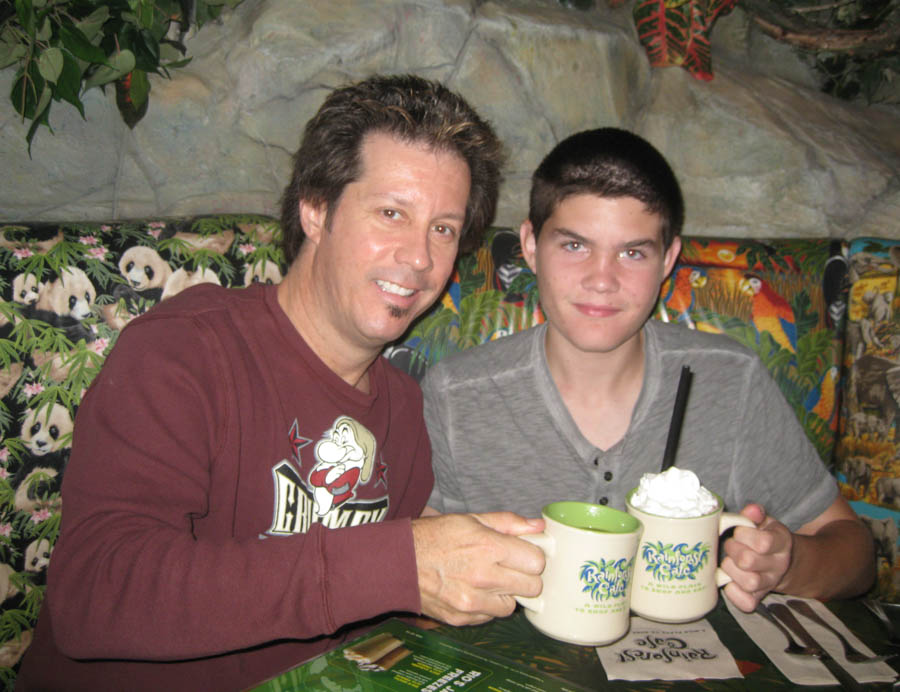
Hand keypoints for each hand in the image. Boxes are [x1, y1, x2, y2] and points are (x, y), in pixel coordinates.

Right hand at [412, 512, 544, 625]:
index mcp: (488, 547)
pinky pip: (489, 617)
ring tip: (488, 580)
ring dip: (506, 594)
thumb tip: (538, 526)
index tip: (524, 554)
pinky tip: (472, 591)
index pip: (536, 561)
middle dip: (525, 576)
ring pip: (512, 606)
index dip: (532, 556)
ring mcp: (472, 602)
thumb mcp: (470, 519)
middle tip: (510, 568)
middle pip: (532, 587)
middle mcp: (483, 577)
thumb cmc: (434, 537)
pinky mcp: (462, 619)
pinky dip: (486, 606)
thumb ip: (507, 523)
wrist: (398, 563)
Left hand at [721, 503, 792, 611]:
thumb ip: (755, 515)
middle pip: (748, 561)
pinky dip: (733, 593)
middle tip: (731, 546)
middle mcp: (778, 565)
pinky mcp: (759, 598)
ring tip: (731, 562)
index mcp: (781, 543)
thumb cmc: (764, 537)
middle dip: (732, 550)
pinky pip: (746, 603)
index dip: (743, 535)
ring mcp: (770, 584)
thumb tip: (751, 510)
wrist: (783, 562)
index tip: (739, 532)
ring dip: (731, 569)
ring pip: (748, 582)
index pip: (763, 542)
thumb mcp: (764, 522)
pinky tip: (730, 580)